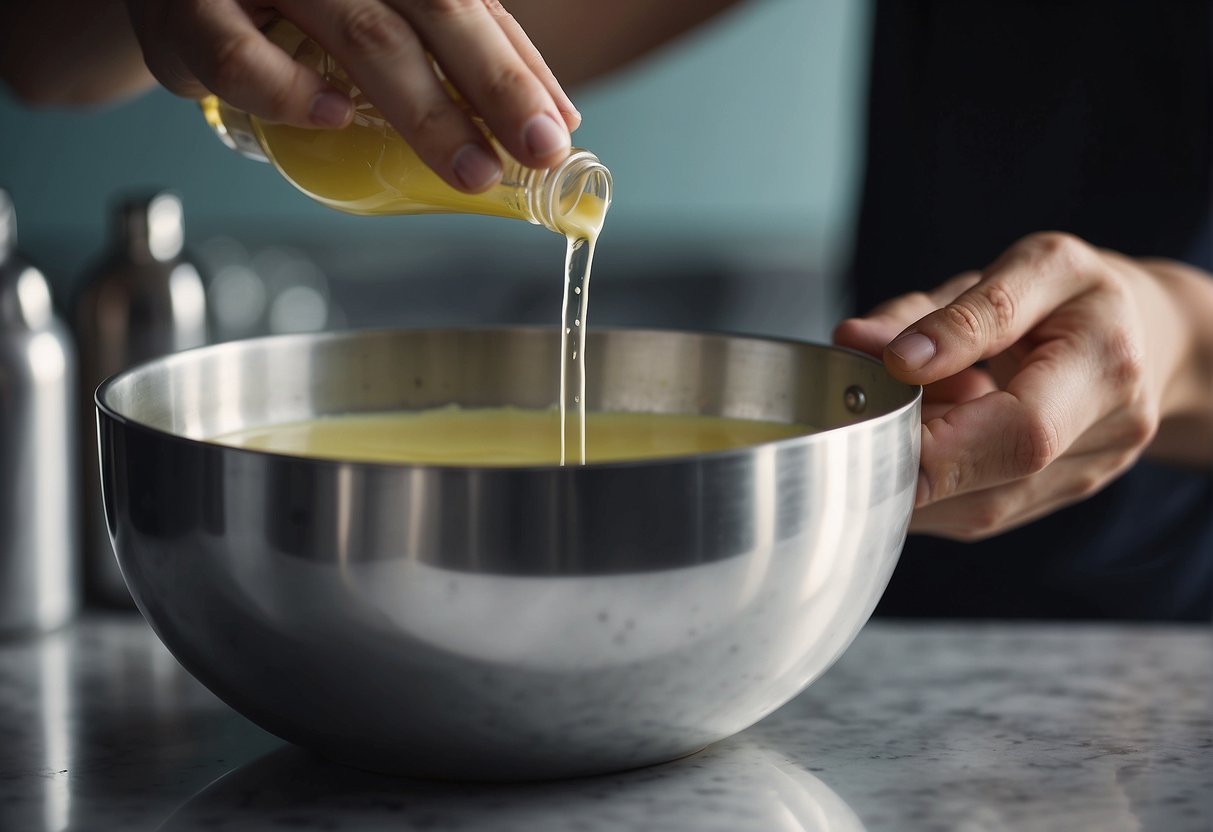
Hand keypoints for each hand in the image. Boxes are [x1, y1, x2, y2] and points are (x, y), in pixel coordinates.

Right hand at [124, 0, 580, 191]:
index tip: (556, 131)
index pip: (469, 3)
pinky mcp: (189, 5)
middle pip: (433, 6)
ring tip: (469, 169)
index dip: (518, 67)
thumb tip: (551, 114)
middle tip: (535, 152)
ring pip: (359, 33)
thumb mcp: (376, 8)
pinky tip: (333, 119)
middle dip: (493, 85)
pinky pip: (238, 54)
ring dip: (424, 109)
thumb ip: (459, 47)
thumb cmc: (289, 2)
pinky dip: (290, 92)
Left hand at [833, 232, 1212, 540]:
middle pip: (990, 489)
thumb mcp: (1034, 267)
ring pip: (973, 513)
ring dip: (912, 477)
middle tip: (855, 419)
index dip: (937, 443)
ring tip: (890, 416)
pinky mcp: (1046, 501)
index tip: (868, 420)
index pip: (1021, 432)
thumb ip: (954, 312)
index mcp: (1104, 367)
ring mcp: (1078, 482)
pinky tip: (914, 439)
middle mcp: (1103, 440)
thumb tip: (863, 343)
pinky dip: (927, 483)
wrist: (1147, 335)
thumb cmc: (1083, 294)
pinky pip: (971, 512)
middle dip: (907, 463)